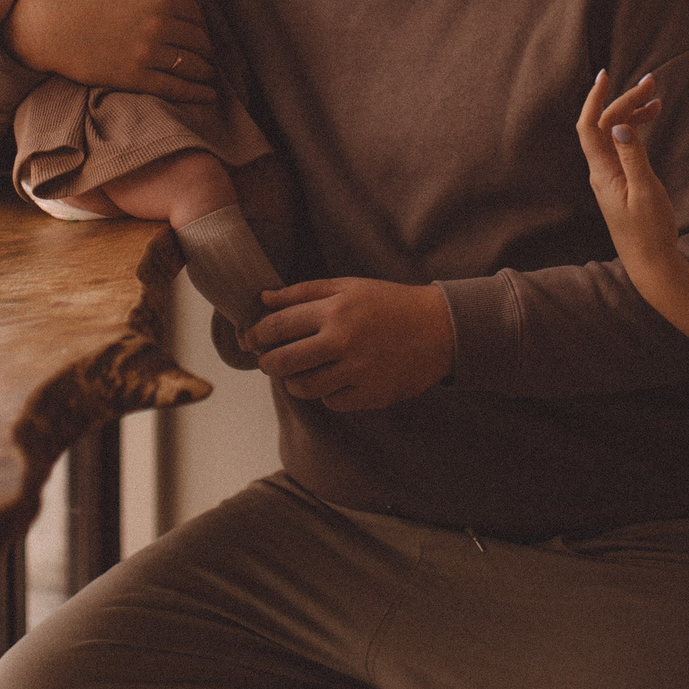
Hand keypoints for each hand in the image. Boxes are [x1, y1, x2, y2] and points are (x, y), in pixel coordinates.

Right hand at [2, 0, 218, 102]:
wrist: (48, 23)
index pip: (196, 14)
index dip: (201, 24)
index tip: (200, 31)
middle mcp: (159, 26)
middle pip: (199, 41)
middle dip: (206, 49)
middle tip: (207, 55)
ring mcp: (147, 54)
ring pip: (191, 66)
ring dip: (205, 72)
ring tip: (208, 75)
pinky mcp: (134, 78)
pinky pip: (175, 88)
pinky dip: (196, 94)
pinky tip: (207, 96)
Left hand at [245, 279, 452, 412]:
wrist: (440, 329)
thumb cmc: (390, 303)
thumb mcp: (349, 286)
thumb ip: (304, 292)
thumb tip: (264, 298)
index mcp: (335, 310)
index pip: (279, 326)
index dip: (256, 334)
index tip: (248, 339)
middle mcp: (342, 341)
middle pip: (283, 361)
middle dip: (267, 363)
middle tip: (267, 361)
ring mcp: (356, 371)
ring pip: (303, 387)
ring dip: (293, 382)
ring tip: (298, 373)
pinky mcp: (369, 395)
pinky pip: (330, 402)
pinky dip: (326, 394)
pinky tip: (333, 380)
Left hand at [577, 68, 682, 276]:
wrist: (652, 264)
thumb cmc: (650, 233)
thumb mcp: (646, 193)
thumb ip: (634, 158)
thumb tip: (620, 125)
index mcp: (602, 173)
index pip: (589, 127)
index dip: (594, 99)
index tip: (605, 76)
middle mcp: (601, 171)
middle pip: (604, 126)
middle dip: (624, 101)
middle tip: (651, 84)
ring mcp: (611, 176)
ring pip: (614, 134)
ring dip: (631, 114)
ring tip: (655, 99)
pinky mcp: (621, 181)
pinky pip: (622, 147)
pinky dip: (634, 130)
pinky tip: (649, 120)